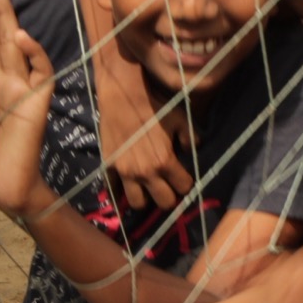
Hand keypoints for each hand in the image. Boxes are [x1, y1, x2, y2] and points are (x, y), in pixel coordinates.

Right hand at [94, 50, 194, 210]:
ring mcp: (126, 173)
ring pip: (138, 204)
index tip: (183, 178)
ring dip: (146, 198)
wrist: (122, 98)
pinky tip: (127, 185)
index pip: (183, 188)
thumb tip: (193, 150)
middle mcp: (146, 172)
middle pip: (164, 203)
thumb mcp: (180, 119)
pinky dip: (121, 192)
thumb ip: (191, 138)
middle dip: (169, 196)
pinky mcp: (110, 168)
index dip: (186, 183)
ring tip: (147, 188)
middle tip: (168, 186)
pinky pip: (114, 191)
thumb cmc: (153, 107)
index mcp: (165, 161)